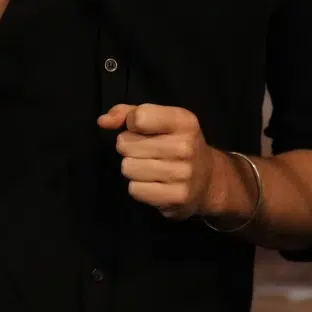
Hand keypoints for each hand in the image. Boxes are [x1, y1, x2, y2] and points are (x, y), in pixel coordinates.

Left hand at [97, 103, 217, 219]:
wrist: (209, 180)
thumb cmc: (177, 144)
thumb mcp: (160, 120)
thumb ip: (128, 113)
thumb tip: (102, 121)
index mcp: (183, 121)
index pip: (138, 117)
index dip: (131, 123)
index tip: (141, 129)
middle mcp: (185, 146)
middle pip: (125, 144)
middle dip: (129, 148)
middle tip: (147, 152)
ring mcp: (183, 173)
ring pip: (127, 167)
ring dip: (133, 168)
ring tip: (150, 168)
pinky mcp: (176, 197)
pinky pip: (134, 189)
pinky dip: (139, 187)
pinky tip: (154, 184)